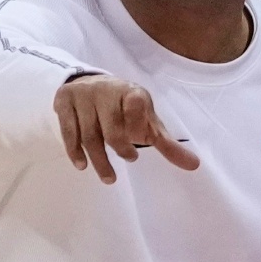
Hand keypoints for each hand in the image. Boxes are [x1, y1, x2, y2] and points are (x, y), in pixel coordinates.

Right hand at [53, 74, 199, 182]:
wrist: (90, 83)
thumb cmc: (125, 108)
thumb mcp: (147, 122)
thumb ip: (167, 144)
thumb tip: (195, 166)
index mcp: (132, 92)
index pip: (137, 106)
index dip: (137, 128)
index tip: (137, 150)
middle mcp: (107, 90)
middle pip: (111, 128)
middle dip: (120, 148)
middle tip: (129, 160)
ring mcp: (84, 94)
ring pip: (89, 134)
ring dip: (99, 160)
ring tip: (109, 178)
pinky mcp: (65, 100)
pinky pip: (68, 130)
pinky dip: (74, 151)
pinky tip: (82, 165)